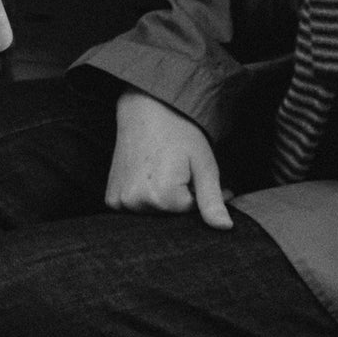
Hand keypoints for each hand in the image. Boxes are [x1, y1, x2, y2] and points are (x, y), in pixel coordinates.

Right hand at [106, 89, 232, 228]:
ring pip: (154, 212)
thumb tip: (226, 229)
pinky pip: (134, 209)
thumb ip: (212, 200)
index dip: (198, 192)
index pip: (190, 212)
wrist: (147, 108)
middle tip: (179, 166)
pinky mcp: (111, 198)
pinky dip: (143, 197)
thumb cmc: (180, 132)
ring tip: (163, 168)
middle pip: (170, 214)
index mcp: (162, 197)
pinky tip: (145, 175)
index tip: (198, 172)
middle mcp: (136, 203)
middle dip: (180, 197)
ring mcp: (120, 201)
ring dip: (162, 198)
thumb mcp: (203, 165)